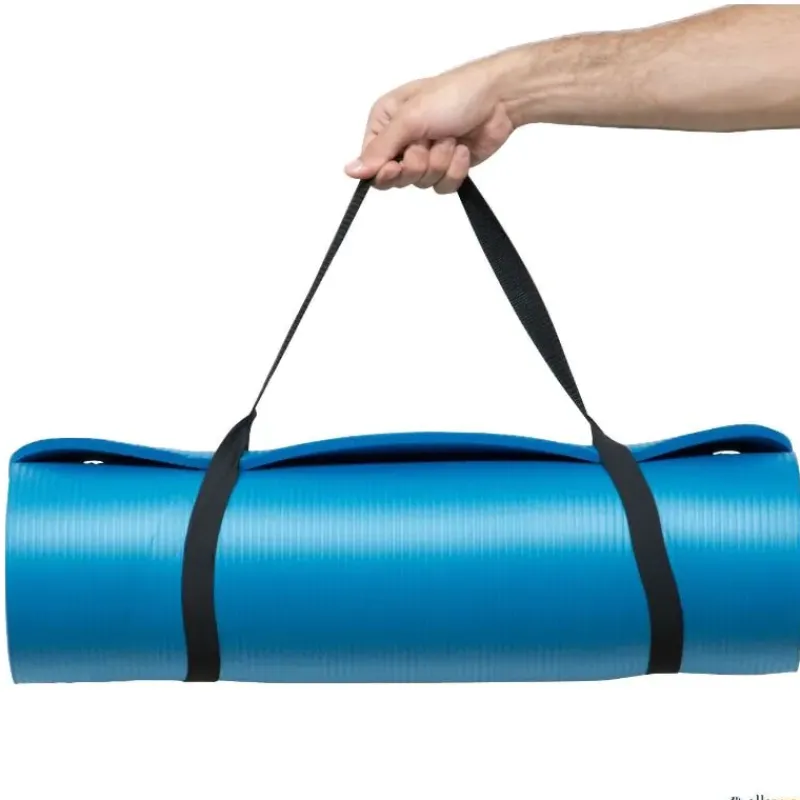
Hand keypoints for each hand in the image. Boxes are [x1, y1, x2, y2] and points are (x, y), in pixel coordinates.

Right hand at [345, 56, 515, 192]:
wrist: (498, 99)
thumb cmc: (454, 94)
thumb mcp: (410, 118)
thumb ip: (379, 148)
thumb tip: (351, 170)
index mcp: (386, 122)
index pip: (371, 163)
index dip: (384, 170)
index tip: (396, 166)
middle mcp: (403, 140)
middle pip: (396, 178)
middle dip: (417, 163)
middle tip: (429, 143)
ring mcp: (426, 155)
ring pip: (421, 183)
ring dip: (440, 162)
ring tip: (450, 138)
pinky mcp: (447, 167)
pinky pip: (442, 186)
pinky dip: (455, 170)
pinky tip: (462, 149)